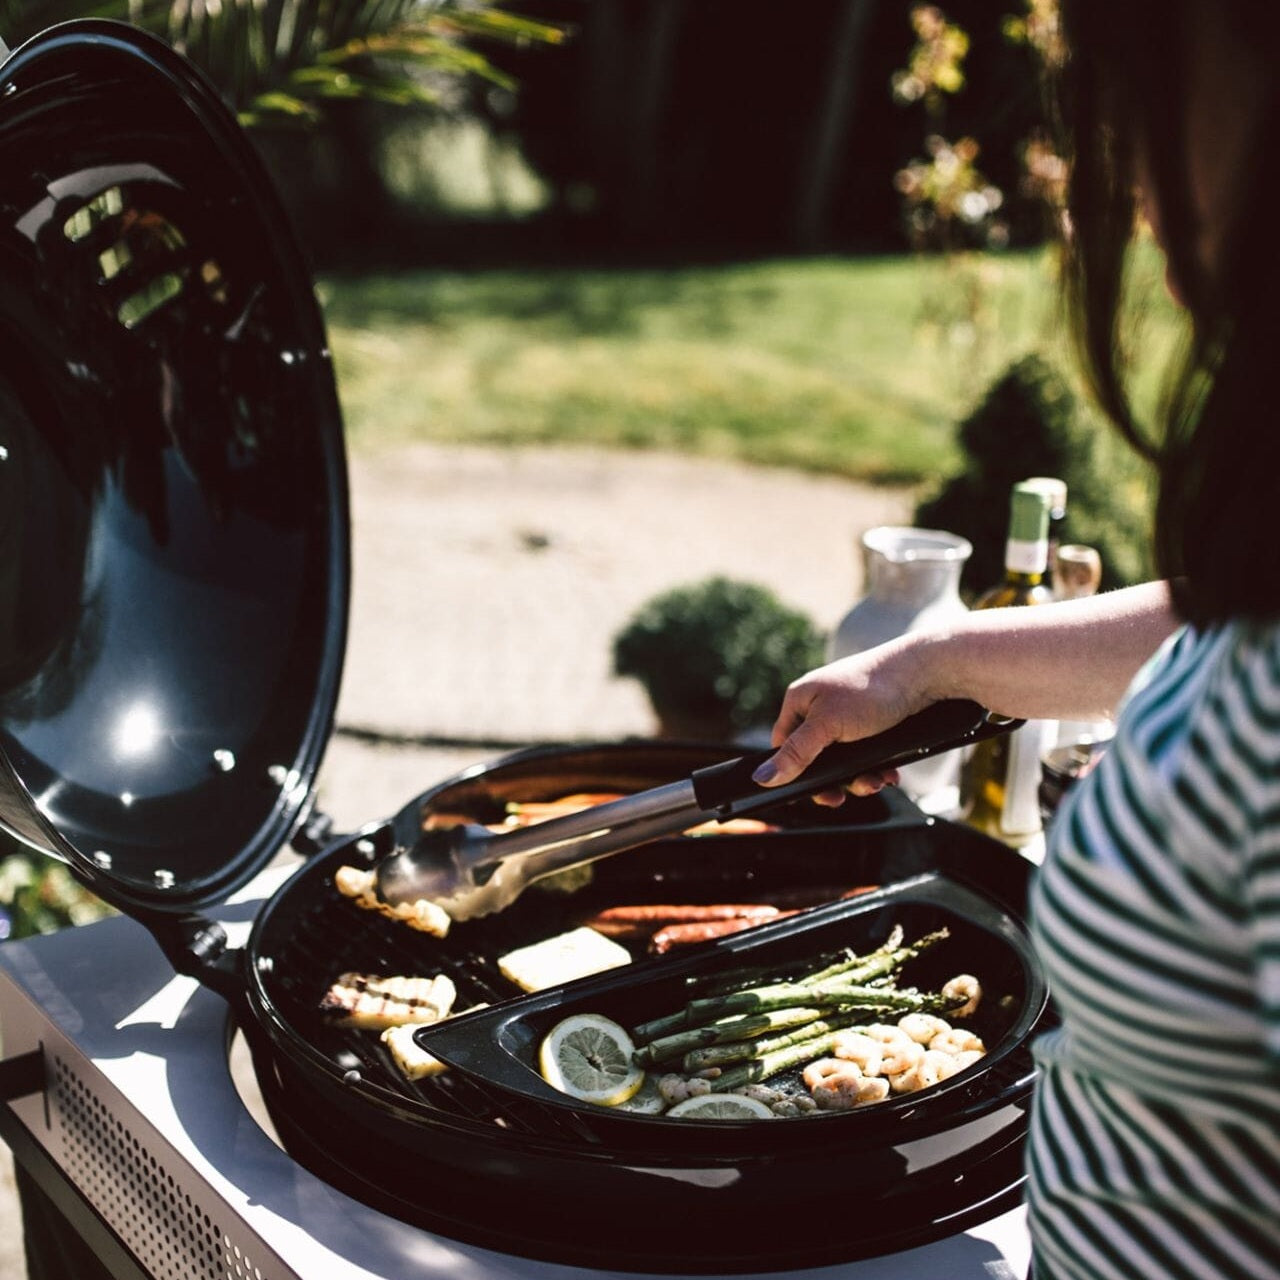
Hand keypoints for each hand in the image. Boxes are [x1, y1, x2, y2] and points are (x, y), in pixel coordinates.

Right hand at [751, 637, 934, 799]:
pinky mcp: (870, 722)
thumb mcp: (828, 725)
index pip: (783, 745)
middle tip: (845, 794)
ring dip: (858, 778)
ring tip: (876, 782)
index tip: (810, 793)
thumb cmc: (871, 688)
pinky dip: (875, 768)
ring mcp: (846, 714)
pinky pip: (864, 754)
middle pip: (814, 757)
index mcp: (800, 700)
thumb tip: (762, 777)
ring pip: (842, 759)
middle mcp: (820, 706)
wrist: (925, 674)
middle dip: (832, 780)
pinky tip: (887, 774)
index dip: (792, 772)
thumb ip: (796, 753)